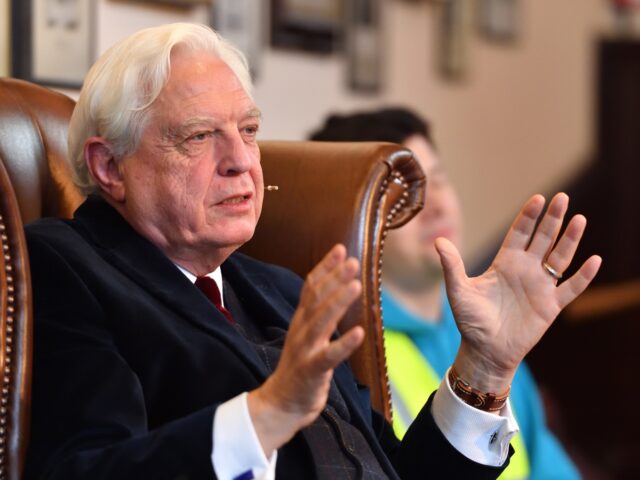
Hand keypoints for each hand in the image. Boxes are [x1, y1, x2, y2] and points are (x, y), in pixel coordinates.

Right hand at [247, 244, 364, 455]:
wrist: (281, 404)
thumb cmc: (300, 367)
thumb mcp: (307, 335)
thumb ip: (319, 313)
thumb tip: (337, 289)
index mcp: (301, 320)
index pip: (311, 288)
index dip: (325, 268)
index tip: (341, 249)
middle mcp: (301, 330)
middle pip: (316, 299)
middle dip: (335, 279)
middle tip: (353, 261)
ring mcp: (304, 350)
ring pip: (321, 322)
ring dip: (339, 302)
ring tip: (356, 286)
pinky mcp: (311, 371)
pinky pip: (329, 356)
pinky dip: (344, 344)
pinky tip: (359, 333)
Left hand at [436, 193, 600, 392]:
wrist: (485, 351)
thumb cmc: (470, 321)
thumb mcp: (458, 291)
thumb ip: (452, 266)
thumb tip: (438, 241)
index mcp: (505, 263)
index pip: (519, 233)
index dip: (529, 216)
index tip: (538, 199)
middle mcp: (525, 270)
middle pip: (542, 239)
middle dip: (553, 219)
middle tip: (563, 198)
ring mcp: (540, 287)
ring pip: (560, 258)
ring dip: (570, 240)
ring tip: (580, 219)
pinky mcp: (551, 306)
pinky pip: (571, 288)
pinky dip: (583, 276)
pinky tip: (594, 260)